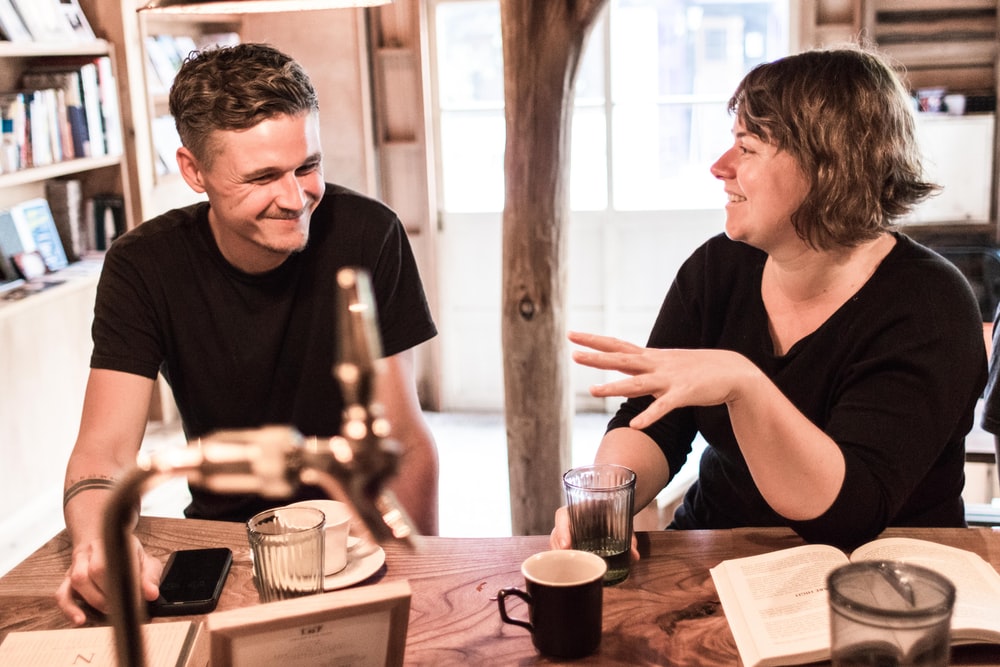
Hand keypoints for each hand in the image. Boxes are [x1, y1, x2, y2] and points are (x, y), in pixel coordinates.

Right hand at [55, 535, 162, 625]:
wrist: (101, 540)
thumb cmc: (126, 554)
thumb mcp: (144, 560)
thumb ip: (149, 577)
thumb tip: (151, 594)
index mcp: (116, 543)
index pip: (123, 560)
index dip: (130, 581)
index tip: (138, 597)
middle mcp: (94, 550)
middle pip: (98, 569)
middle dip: (112, 592)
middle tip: (124, 605)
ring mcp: (78, 563)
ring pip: (79, 579)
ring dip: (95, 599)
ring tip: (109, 610)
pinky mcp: (67, 578)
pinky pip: (62, 593)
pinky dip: (70, 608)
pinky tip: (80, 620)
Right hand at [550, 506, 640, 560]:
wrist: (612, 509)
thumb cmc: (612, 512)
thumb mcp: (621, 521)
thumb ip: (629, 537)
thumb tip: (634, 555)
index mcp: (578, 508)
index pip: (562, 515)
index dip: (562, 530)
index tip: (566, 545)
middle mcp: (569, 520)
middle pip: (555, 533)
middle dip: (558, 549)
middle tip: (567, 563)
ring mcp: (567, 532)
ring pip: (555, 543)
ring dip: (559, 556)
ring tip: (568, 569)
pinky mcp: (569, 542)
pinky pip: (560, 551)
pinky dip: (563, 560)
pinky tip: (569, 570)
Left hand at [568, 330, 756, 428]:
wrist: (733, 372)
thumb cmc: (697, 370)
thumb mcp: (666, 366)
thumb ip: (643, 371)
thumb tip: (623, 374)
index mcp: (651, 357)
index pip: (617, 345)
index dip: (594, 340)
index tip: (573, 335)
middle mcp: (657, 365)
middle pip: (621, 359)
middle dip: (597, 357)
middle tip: (573, 353)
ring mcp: (669, 379)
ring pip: (637, 384)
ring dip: (615, 387)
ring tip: (592, 390)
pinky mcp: (684, 394)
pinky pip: (663, 407)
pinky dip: (649, 415)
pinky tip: (636, 425)